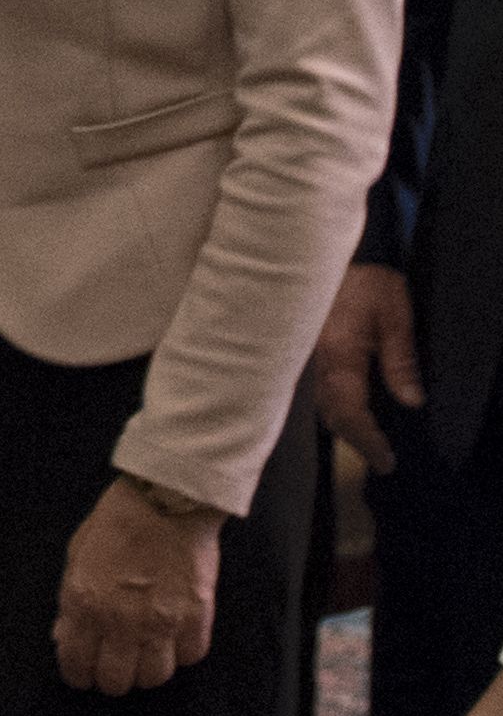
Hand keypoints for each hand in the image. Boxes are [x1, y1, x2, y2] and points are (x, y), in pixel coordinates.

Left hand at [53, 475, 220, 693]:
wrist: (164, 500)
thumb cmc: (116, 524)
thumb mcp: (76, 558)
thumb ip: (70, 604)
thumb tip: (64, 639)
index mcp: (84, 603)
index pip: (76, 665)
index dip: (78, 675)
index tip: (84, 674)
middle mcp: (120, 620)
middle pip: (116, 681)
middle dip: (112, 678)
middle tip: (115, 665)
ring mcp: (161, 622)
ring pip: (154, 678)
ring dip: (147, 670)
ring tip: (145, 654)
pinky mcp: (197, 618)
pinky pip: (189, 657)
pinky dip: (181, 653)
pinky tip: (173, 637)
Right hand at [315, 261, 424, 472]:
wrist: (324, 253)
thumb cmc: (365, 280)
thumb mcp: (394, 314)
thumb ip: (400, 358)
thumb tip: (411, 401)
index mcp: (339, 356)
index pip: (350, 410)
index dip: (367, 440)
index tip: (387, 461)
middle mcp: (316, 363)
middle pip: (330, 414)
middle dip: (355, 439)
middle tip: (382, 458)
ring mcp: (305, 357)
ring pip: (320, 403)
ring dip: (344, 424)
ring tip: (368, 439)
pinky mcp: (303, 350)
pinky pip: (316, 388)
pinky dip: (334, 405)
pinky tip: (348, 408)